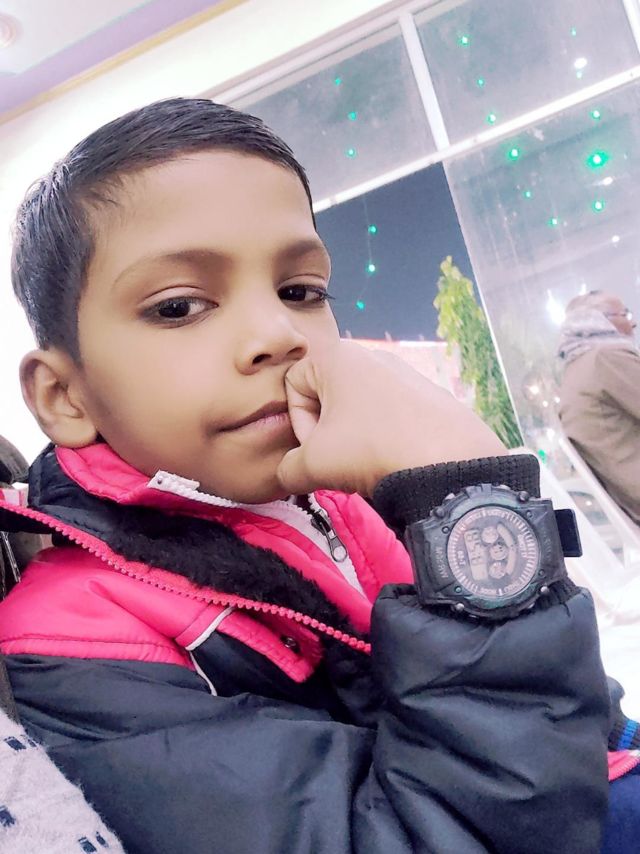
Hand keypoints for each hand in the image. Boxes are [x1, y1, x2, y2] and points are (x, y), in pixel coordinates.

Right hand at [277, 341, 505, 496]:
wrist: (450, 462)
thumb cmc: (371, 450)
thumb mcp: (314, 465)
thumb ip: (286, 468)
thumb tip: (288, 473)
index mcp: (337, 356)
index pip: (293, 383)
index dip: (298, 422)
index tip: (319, 447)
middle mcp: (370, 354)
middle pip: (326, 393)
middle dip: (326, 430)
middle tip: (340, 459)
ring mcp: (403, 371)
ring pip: (358, 405)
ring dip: (353, 436)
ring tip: (368, 463)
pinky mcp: (428, 392)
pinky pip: (389, 412)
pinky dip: (383, 435)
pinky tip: (395, 459)